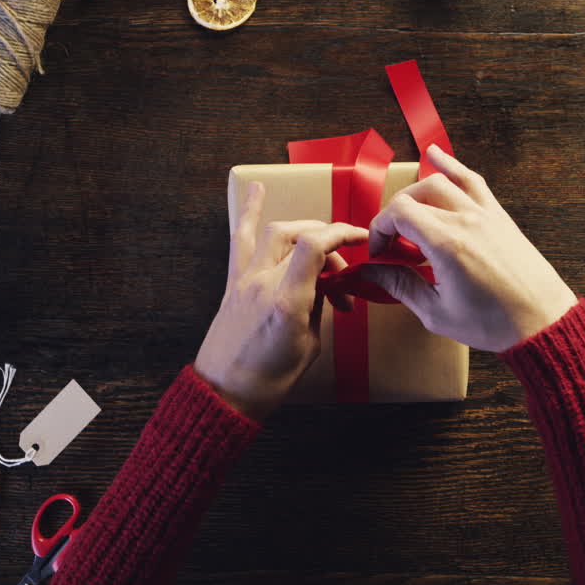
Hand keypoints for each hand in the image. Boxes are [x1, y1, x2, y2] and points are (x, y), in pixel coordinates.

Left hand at [196, 182, 367, 419]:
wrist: (224, 394)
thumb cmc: (268, 380)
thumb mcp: (309, 346)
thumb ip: (317, 308)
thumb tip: (323, 288)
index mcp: (286, 301)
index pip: (316, 247)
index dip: (342, 234)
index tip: (360, 238)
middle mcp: (262, 283)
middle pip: (300, 235)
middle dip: (328, 241)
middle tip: (341, 269)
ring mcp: (244, 280)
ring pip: (274, 232)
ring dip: (302, 227)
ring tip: (321, 237)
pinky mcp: (233, 283)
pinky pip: (240, 241)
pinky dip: (249, 213)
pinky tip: (256, 190)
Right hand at [361, 146, 576, 351]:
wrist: (541, 322)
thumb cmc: (493, 323)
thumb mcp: (437, 312)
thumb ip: (401, 286)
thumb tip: (372, 272)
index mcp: (448, 244)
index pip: (399, 213)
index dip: (379, 229)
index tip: (379, 251)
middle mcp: (466, 220)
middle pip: (415, 196)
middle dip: (393, 216)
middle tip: (390, 243)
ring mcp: (485, 214)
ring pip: (440, 182)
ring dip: (415, 192)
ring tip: (404, 212)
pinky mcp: (499, 216)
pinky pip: (472, 181)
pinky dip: (451, 166)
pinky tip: (434, 155)